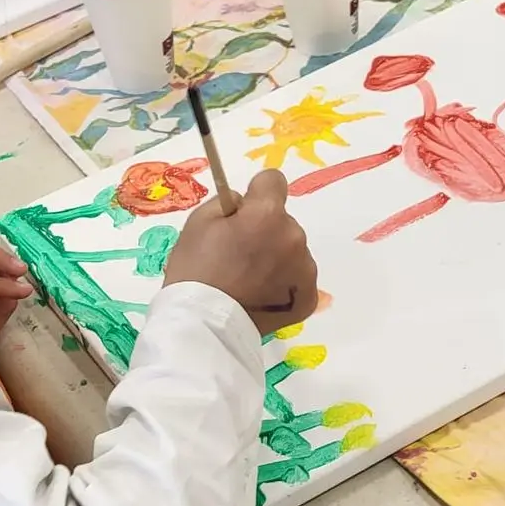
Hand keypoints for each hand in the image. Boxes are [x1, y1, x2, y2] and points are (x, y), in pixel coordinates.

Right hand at [163, 170, 318, 336]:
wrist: (204, 324)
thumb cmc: (196, 270)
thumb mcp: (198, 222)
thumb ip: (227, 202)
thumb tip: (244, 203)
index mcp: (267, 213)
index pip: (273, 180)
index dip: (256, 194)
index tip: (242, 213)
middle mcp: (294, 236)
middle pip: (282, 221)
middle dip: (264, 231)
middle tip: (237, 256)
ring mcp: (305, 268)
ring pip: (291, 250)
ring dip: (275, 258)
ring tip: (248, 281)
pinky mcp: (308, 297)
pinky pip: (298, 279)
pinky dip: (283, 285)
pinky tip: (261, 296)